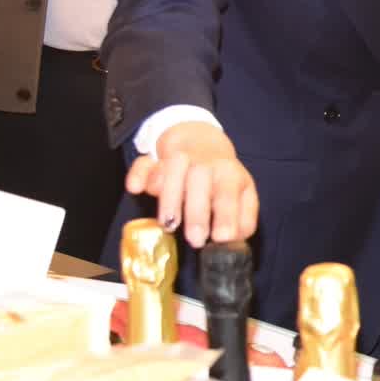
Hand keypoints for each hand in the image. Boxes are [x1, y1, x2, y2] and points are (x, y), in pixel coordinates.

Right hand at [126, 121, 257, 248]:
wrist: (202, 140)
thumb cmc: (223, 179)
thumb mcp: (242, 196)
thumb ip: (243, 219)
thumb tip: (234, 240)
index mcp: (229, 173)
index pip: (229, 192)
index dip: (226, 214)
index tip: (222, 237)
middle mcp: (204, 164)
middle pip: (200, 179)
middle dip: (197, 211)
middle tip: (196, 240)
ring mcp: (178, 159)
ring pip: (172, 169)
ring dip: (170, 197)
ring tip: (169, 224)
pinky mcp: (154, 161)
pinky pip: (143, 163)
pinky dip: (139, 175)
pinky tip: (136, 189)